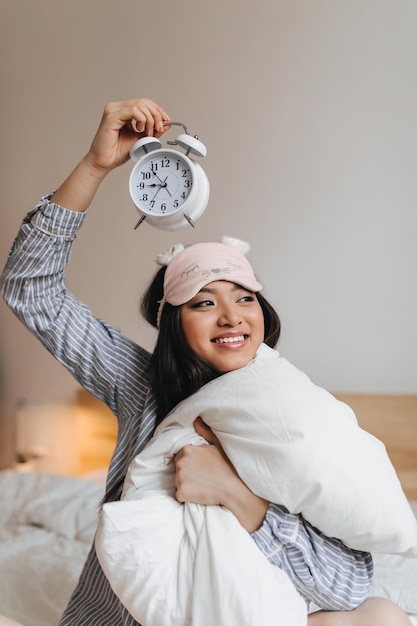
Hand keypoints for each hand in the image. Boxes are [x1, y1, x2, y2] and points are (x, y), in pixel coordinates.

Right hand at [85, 98, 170, 175]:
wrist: (104, 162)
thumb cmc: (117, 152)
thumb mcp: (141, 139)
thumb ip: (152, 130)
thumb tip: (166, 123)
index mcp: (123, 111)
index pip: (144, 103)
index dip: (157, 110)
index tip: (165, 121)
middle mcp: (117, 108)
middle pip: (144, 102)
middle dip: (156, 115)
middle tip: (159, 129)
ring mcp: (113, 110)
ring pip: (140, 105)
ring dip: (150, 119)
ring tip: (148, 133)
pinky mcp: (111, 116)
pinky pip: (133, 110)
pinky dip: (142, 119)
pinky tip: (140, 130)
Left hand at [174, 417, 268, 532]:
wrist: (234, 489)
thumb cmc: (228, 466)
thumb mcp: (218, 445)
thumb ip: (204, 431)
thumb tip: (196, 420)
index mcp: (187, 449)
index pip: (181, 456)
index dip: (191, 462)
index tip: (201, 467)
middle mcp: (181, 462)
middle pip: (178, 469)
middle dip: (187, 472)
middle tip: (203, 476)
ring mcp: (180, 478)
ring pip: (178, 482)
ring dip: (186, 484)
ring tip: (202, 484)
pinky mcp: (181, 492)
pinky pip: (180, 495)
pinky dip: (187, 496)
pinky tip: (200, 494)